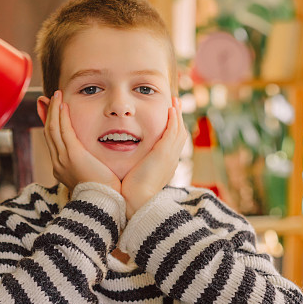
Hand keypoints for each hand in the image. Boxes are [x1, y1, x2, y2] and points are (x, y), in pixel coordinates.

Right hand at [42, 90, 120, 192]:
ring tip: (56, 95)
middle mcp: (58, 164)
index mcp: (62, 170)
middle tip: (47, 98)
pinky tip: (62, 104)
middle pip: (49, 133)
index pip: (53, 142)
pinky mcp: (73, 156)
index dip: (51, 125)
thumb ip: (92, 165)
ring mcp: (63, 160)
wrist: (105, 204)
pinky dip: (61, 116)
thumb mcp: (94, 177)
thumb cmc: (105, 194)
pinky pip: (64, 131)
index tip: (51, 111)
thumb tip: (96, 160)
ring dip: (53, 110)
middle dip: (47, 114)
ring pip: (53, 129)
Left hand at [121, 97, 187, 218]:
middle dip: (178, 119)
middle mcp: (171, 161)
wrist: (134, 202)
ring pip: (179, 131)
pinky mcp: (164, 152)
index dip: (171, 131)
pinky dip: (173, 118)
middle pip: (179, 135)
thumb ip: (131, 169)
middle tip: (175, 105)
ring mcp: (170, 156)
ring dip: (177, 115)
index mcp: (163, 167)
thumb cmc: (128, 195)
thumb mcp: (133, 178)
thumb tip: (122, 166)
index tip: (167, 119)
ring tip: (174, 101)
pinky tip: (170, 108)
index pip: (171, 145)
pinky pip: (173, 131)